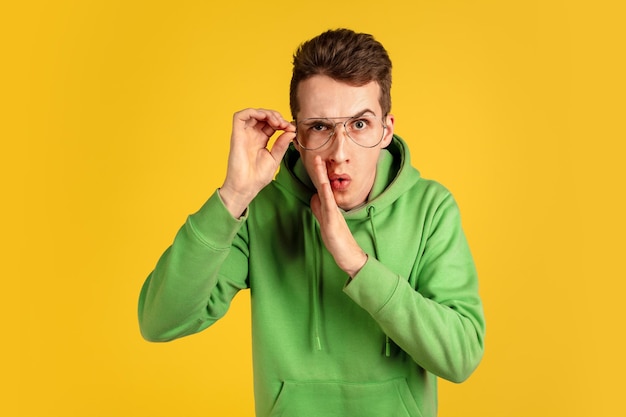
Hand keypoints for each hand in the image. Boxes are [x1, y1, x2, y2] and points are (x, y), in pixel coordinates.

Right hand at [220, 108, 295, 216]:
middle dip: (276, 116)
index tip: (291, 128)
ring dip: (267, 113)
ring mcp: (244, 134)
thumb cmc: (258, 177)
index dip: (282, 122)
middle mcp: (252, 135)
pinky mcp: (236, 134)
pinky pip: (240, 115)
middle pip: (263, 116)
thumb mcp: (275, 158)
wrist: (246, 187)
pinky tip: (265, 118)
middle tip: (285, 125)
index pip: (271, 124)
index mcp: (261, 140)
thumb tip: (291, 131)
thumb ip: (282, 144)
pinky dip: (254, 112)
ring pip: (253, 113)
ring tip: (277, 122)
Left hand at [310, 156, 367, 276]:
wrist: (347, 254)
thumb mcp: (325, 221)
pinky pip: (328, 204)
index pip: (321, 185)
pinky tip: (323, 185)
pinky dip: (326, 193)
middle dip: (319, 169)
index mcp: (328, 205)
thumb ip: (320, 208)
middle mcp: (331, 205)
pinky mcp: (332, 220)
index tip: (313, 159)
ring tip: (318, 161)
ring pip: (325, 190)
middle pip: (323, 183)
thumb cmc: (336, 239)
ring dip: (322, 175)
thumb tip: (315, 195)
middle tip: (315, 153)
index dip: (317, 173)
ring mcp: (332, 212)